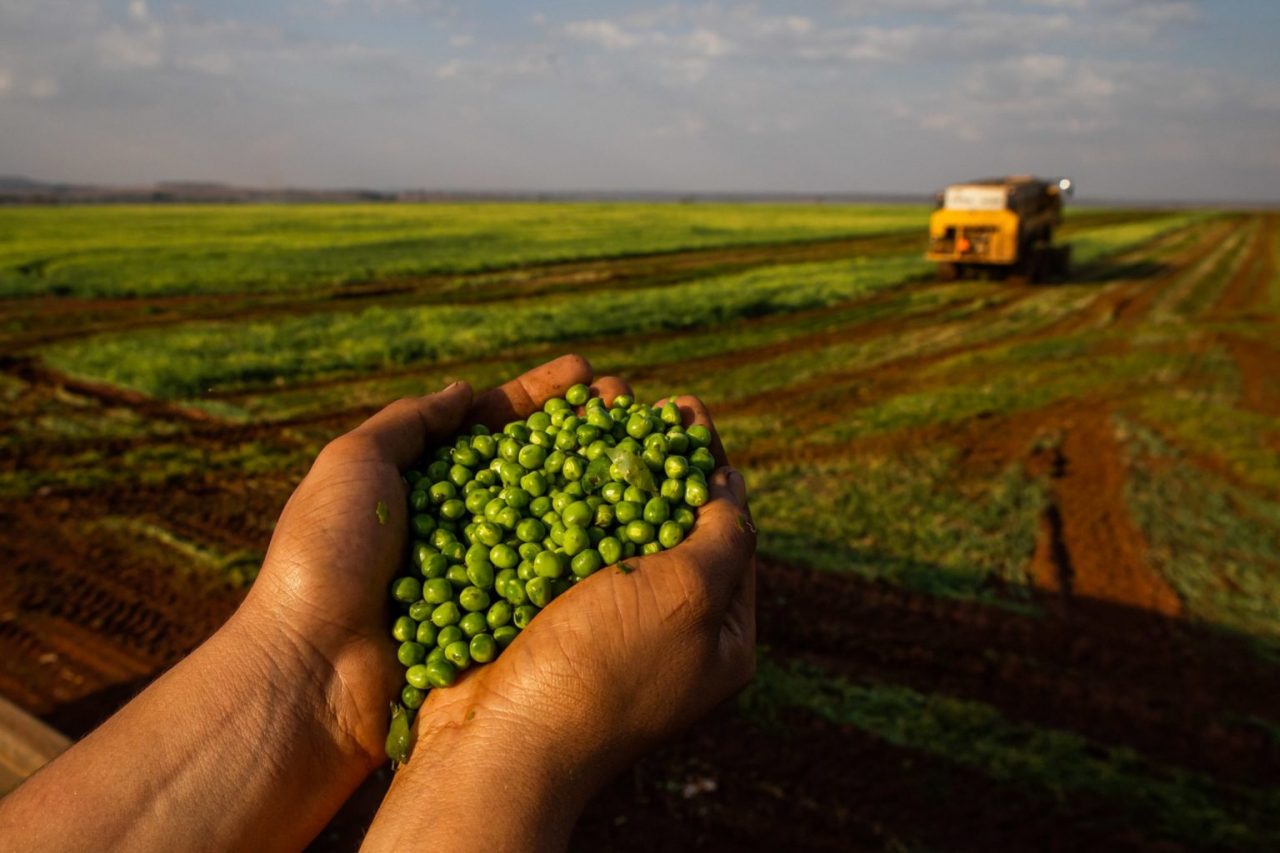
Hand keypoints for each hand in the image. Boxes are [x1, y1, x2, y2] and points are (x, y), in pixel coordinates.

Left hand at [237, 354, 598, 769]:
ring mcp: (484, 573)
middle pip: (534, 467)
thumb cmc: (323, 558)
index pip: (492, 427)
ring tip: (649, 453)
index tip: (587, 375)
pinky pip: (552, 579)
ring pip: (553, 519)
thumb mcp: (351, 465)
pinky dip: (592, 551)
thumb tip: (465, 393)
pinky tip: (637, 523)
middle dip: (583, 434)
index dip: (539, 399)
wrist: (312, 668)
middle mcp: (461, 523)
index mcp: (424, 481)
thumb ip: (408, 423)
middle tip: (634, 407)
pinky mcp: (500, 621)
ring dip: (600, 485)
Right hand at [361, 381, 756, 851]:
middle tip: (634, 400)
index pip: (729, 532)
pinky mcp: (548, 621)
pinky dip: (557, 499)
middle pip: (670, 524)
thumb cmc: (605, 669)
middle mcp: (667, 632)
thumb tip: (729, 485)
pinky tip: (545, 454)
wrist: (500, 743)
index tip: (685, 408)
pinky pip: (561, 547)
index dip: (709, 464)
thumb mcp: (690, 594)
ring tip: (588, 410)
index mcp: (720, 636)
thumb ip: (723, 535)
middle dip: (653, 457)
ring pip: (611, 528)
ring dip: (603, 468)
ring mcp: (604, 628)